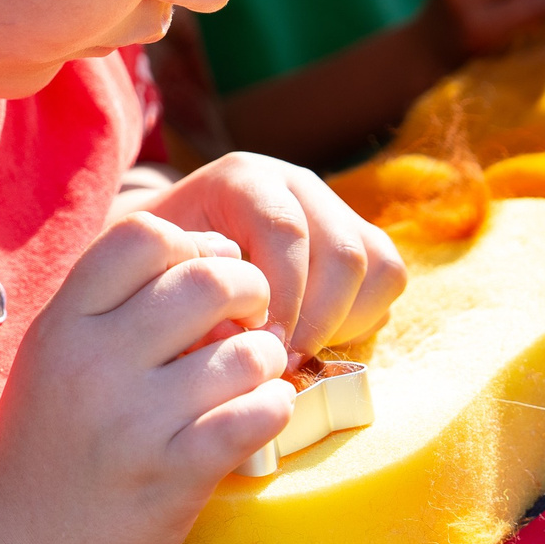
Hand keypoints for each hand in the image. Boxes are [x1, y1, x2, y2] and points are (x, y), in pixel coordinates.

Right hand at [0, 214, 290, 543]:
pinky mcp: (173, 477)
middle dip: (249, 291)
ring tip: (255, 375)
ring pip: (244, 350)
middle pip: (206, 278)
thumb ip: (109, 315)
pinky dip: (274, 409)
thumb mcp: (50, 368)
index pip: (145, 234)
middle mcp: (93, 363)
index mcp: (61, 327)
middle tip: (252, 320)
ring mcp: (133, 421)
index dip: (195, 244)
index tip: (207, 275)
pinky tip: (260, 417)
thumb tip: (207, 265)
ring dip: (268, 358)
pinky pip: (257, 415)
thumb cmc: (41, 462)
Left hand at [139, 153, 404, 352]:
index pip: (285, 231)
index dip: (282, 296)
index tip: (263, 345)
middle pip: (343, 252)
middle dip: (317, 320)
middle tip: (284, 363)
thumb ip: (189, 296)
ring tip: (299, 352)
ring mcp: (333, 207)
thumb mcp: (157, 274)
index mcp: (244, 180)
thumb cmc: (158, 269)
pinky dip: (362, 318)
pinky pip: (387, 278)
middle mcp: (297, 184)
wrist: (168, 251)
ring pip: (376, 264)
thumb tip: (235, 335)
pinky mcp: (357, 237)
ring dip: (343, 322)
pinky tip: (318, 339)